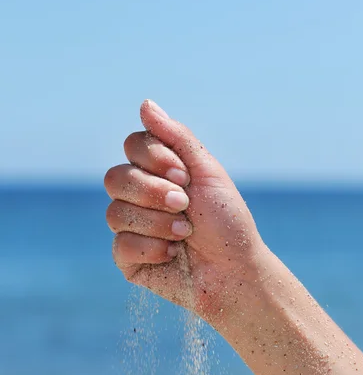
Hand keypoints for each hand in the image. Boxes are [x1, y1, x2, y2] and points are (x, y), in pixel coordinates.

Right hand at [105, 100, 264, 322]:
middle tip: (184, 205)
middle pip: (114, 178)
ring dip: (158, 223)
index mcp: (157, 173)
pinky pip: (120, 246)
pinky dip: (153, 249)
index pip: (132, 147)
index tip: (185, 176)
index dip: (154, 159)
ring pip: (115, 213)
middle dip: (153, 192)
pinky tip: (174, 255)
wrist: (236, 271)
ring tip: (185, 234)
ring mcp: (131, 229)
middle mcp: (139, 198)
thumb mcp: (207, 172)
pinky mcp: (128, 260)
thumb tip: (145, 103)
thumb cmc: (227, 222)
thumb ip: (177, 137)